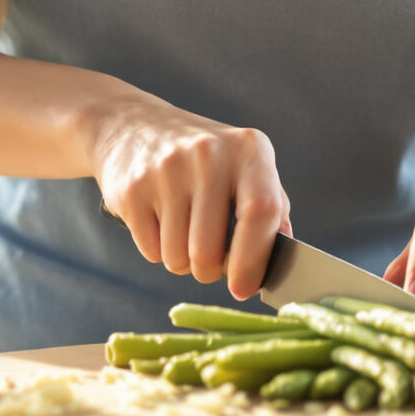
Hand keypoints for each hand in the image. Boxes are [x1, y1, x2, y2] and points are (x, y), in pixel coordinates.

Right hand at [88, 98, 289, 300]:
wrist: (134, 127)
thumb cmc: (206, 160)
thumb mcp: (246, 166)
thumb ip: (272, 210)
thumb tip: (283, 260)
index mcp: (249, 149)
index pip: (260, 212)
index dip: (254, 260)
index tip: (243, 288)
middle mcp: (208, 155)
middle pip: (209, 252)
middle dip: (210, 271)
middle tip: (211, 257)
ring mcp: (165, 171)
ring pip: (178, 259)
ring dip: (183, 262)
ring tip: (184, 231)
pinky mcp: (131, 190)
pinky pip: (151, 253)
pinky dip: (159, 251)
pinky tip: (161, 221)